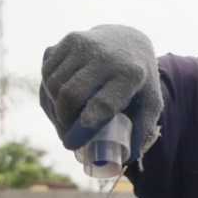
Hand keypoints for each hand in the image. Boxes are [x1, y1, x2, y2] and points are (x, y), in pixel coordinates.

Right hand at [40, 25, 163, 155]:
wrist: (130, 40)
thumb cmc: (139, 80)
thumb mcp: (150, 102)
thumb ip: (142, 129)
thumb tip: (127, 158)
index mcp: (130, 74)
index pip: (102, 104)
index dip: (83, 128)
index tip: (73, 144)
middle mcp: (106, 56)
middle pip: (71, 95)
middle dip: (63, 121)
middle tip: (67, 137)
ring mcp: (85, 44)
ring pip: (54, 84)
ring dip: (53, 108)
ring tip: (63, 120)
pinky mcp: (69, 39)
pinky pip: (47, 71)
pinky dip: (47, 90)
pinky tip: (57, 100)